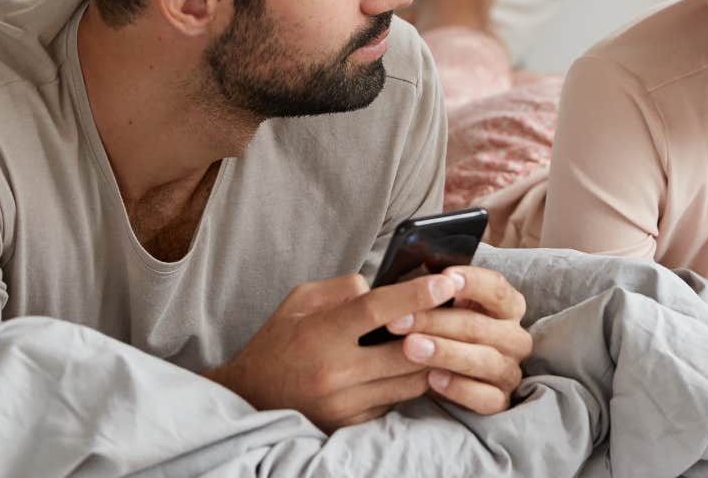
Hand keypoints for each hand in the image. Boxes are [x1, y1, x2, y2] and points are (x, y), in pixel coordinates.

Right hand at [203, 271, 465, 429]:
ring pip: (409, 382)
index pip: (377, 311)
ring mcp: (345, 403)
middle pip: (407, 353)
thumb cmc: (277, 341)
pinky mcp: (351, 424)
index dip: (416, 294)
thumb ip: (342, 289)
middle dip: (437, 332)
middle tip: (457, 313)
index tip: (446, 282)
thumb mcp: (300, 301)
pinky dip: (406, 383)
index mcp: (321, 334)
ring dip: (429, 360)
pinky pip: (395, 401)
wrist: (250, 397)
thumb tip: (381, 286)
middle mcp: (336, 372)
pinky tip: (410, 367)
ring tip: (442, 339)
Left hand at [376, 265, 531, 414]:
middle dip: (435, 321)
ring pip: (483, 360)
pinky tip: (432, 380)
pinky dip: (459, 388)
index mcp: (508, 306)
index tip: (443, 277)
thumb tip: (411, 274)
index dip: (472, 281)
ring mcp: (510, 371)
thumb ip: (434, 290)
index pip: (496, 288)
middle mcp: (515, 338)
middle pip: (479, 326)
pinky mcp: (501, 401)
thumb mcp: (443, 305)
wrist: (448, 375)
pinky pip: (485, 398)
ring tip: (410, 348)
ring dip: (445, 352)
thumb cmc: (444, 330)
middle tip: (398, 321)